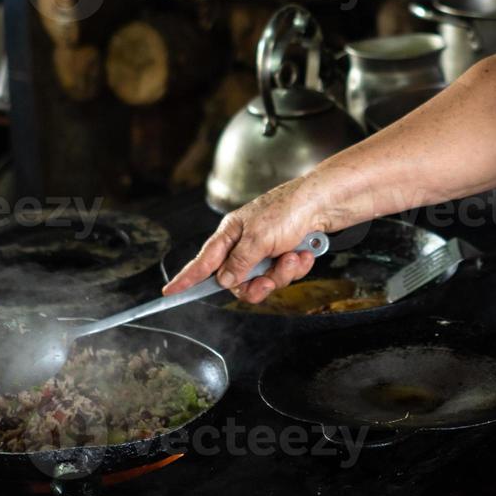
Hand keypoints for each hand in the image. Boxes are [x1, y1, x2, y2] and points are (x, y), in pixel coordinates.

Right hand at [162, 178, 328, 303]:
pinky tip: (304, 253)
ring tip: (292, 257)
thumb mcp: (258, 237)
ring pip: (264, 281)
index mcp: (232, 233)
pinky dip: (296, 267)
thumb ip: (238, 263)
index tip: (170, 292)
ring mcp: (267, 249)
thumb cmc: (289, 209)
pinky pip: (285, 274)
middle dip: (257, 284)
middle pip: (238, 280)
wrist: (325, 203)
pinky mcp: (285, 254)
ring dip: (281, 274)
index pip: (204, 261)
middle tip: (268, 280)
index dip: (186, 277)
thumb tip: (224, 280)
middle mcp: (247, 242)